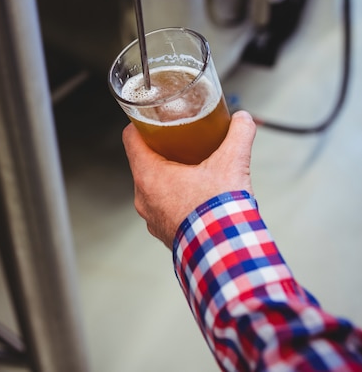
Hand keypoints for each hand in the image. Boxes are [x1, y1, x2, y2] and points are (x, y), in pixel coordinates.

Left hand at [122, 110, 256, 248]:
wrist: (226, 256)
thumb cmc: (220, 212)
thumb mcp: (232, 163)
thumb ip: (239, 134)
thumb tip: (243, 118)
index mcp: (149, 176)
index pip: (131, 138)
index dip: (141, 124)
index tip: (154, 118)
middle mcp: (144, 198)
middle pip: (143, 161)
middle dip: (161, 149)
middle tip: (181, 139)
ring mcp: (152, 218)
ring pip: (154, 186)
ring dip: (169, 175)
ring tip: (193, 168)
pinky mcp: (165, 233)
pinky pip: (163, 208)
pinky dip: (176, 198)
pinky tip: (197, 196)